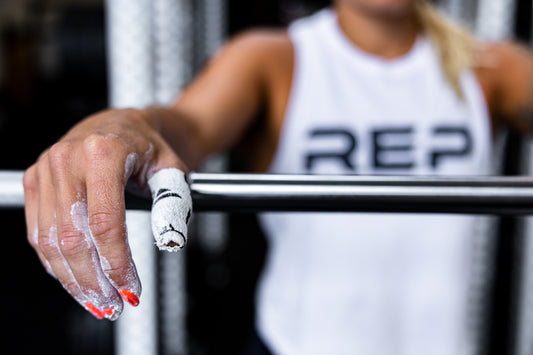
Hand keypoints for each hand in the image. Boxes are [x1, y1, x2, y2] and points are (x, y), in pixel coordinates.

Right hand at [23, 108, 186, 319]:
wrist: (126, 126)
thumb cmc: (149, 146)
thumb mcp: (172, 170)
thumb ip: (173, 203)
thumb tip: (171, 241)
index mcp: (103, 152)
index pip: (105, 223)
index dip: (117, 264)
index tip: (130, 288)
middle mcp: (68, 158)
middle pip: (72, 238)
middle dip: (93, 280)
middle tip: (113, 304)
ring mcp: (47, 169)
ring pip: (49, 240)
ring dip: (72, 278)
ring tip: (96, 300)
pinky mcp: (36, 179)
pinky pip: (38, 230)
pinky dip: (54, 261)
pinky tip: (74, 277)